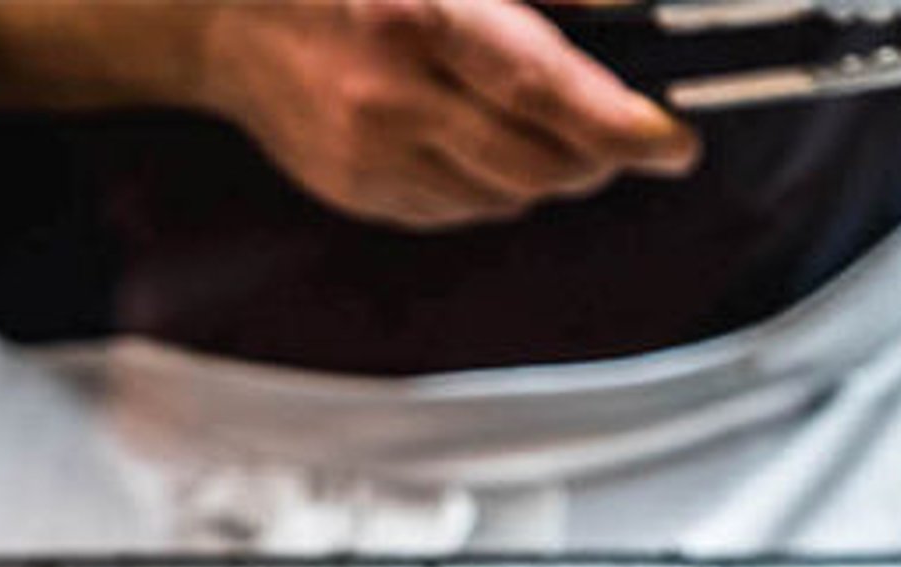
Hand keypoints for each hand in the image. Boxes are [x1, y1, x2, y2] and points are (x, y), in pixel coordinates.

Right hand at [201, 0, 701, 230]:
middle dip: (592, 159)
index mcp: (419, 16)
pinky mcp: (359, 195)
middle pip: (534, 165)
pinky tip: (468, 141)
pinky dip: (484, 186)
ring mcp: (371, 158)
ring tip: (525, 125)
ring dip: (538, 173)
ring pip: (501, 199)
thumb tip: (622, 10)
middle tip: (619, 138)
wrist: (227, 18)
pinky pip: (456, 212)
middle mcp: (393, 98)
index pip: (541, 89)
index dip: (617, 126)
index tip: (674, 146)